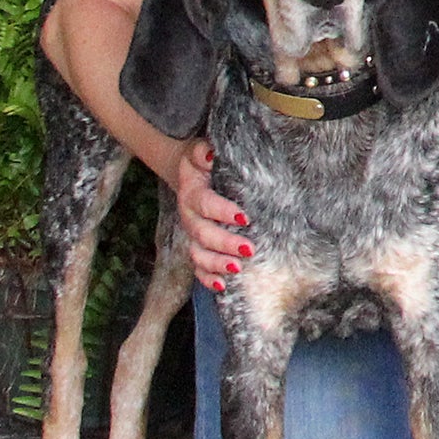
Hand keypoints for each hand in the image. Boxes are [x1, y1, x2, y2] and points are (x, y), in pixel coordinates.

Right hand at [172, 138, 251, 292]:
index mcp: (192, 193)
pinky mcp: (197, 247)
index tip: (244, 218)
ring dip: (216, 264)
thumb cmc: (204, 163)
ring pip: (198, 255)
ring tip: (237, 268)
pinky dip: (207, 279)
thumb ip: (203, 152)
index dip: (222, 211)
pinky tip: (223, 286)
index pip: (205, 204)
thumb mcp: (201, 152)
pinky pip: (197, 269)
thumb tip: (210, 155)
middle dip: (224, 243)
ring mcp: (192, 235)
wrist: (190, 175)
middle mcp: (190, 217)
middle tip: (248, 249)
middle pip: (202, 235)